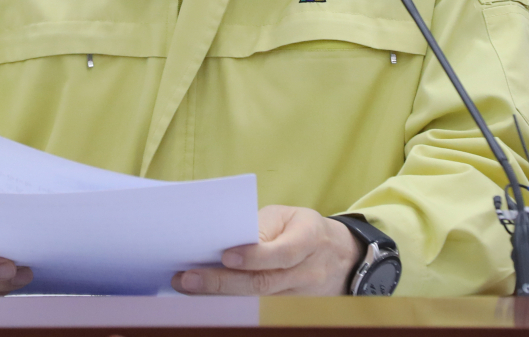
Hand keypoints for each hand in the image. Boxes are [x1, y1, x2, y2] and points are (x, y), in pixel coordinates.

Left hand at [173, 205, 362, 295]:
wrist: (342, 258)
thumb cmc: (303, 229)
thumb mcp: (289, 216)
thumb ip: (261, 226)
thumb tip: (224, 239)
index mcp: (309, 238)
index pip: (284, 251)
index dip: (255, 256)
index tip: (225, 255)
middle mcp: (306, 272)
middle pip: (263, 283)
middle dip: (222, 282)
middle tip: (187, 278)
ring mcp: (300, 297)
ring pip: (257, 301)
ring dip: (219, 296)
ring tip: (187, 287)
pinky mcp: (291, 311)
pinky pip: (258, 310)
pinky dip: (230, 305)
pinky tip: (204, 299)